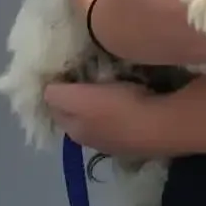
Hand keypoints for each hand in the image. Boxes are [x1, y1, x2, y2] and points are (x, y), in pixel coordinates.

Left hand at [44, 78, 163, 157]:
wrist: (160, 124)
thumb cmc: (116, 107)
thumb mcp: (78, 98)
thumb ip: (56, 94)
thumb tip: (46, 88)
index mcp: (73, 130)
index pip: (53, 106)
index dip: (56, 86)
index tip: (65, 65)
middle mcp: (89, 139)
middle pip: (75, 111)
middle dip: (76, 92)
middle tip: (86, 66)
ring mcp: (113, 139)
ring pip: (96, 114)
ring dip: (97, 97)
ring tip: (106, 74)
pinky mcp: (134, 134)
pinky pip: (118, 113)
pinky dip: (117, 102)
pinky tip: (126, 89)